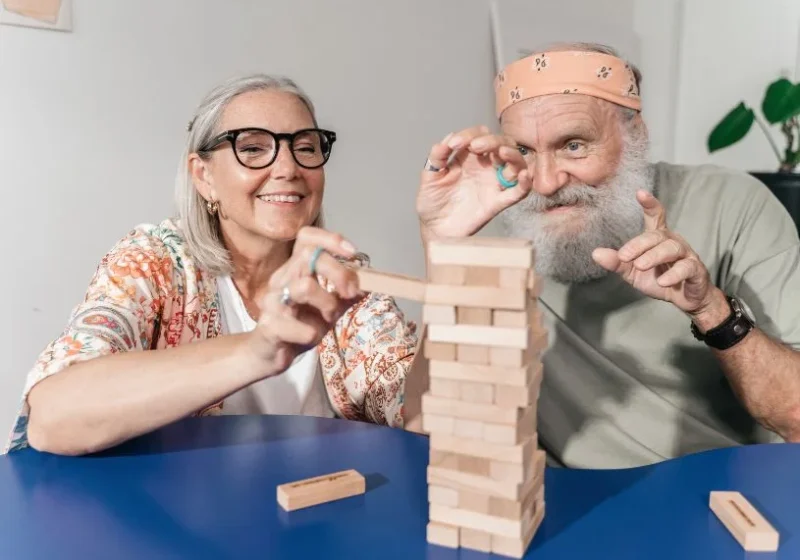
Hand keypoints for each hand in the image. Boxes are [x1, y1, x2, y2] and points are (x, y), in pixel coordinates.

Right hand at [249, 227, 363, 373]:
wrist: (270, 354)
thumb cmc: (299, 326)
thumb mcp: (328, 308)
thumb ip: (345, 295)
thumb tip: (368, 285)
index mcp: (294, 270)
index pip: (306, 238)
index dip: (330, 239)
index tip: (353, 253)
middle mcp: (281, 279)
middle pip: (309, 257)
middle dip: (339, 273)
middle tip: (352, 293)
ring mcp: (272, 301)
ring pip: (305, 287)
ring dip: (328, 304)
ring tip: (329, 318)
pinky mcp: (270, 327)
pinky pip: (301, 327)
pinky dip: (312, 334)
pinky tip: (309, 338)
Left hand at [416, 126, 532, 239]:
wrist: (434, 228)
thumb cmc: (432, 202)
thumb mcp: (429, 177)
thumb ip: (436, 157)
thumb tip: (448, 138)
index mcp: (469, 157)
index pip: (478, 135)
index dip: (468, 134)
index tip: (454, 145)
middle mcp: (485, 167)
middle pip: (501, 144)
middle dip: (492, 140)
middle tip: (475, 146)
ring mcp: (493, 183)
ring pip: (515, 163)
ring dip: (512, 154)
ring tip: (502, 152)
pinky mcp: (497, 202)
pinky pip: (518, 192)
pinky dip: (525, 183)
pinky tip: (524, 175)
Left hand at [592, 190, 721, 320]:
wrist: (684, 300)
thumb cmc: (658, 279)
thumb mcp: (633, 272)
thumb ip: (617, 262)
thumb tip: (595, 253)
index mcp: (658, 238)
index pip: (656, 216)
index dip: (650, 204)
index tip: (640, 193)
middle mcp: (673, 242)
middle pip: (657, 235)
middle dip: (639, 244)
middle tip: (623, 256)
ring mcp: (686, 255)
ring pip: (672, 248)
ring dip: (654, 256)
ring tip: (639, 266)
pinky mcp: (696, 270)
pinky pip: (687, 267)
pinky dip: (674, 274)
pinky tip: (662, 281)